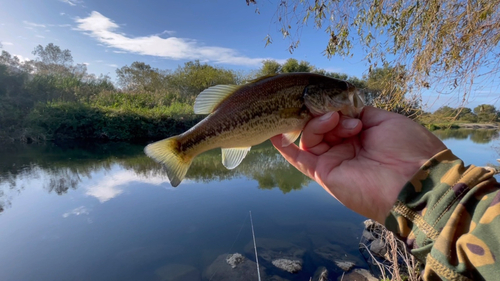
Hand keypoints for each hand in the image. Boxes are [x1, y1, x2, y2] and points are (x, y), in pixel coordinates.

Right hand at [271, 106, 446, 222]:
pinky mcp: (323, 173)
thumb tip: (343, 108)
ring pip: (311, 135)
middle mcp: (346, 148)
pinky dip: (285, 147)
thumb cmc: (408, 150)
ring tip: (333, 120)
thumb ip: (361, 113)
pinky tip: (274, 133)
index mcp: (363, 136)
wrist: (414, 181)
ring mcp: (334, 161)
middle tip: (337, 113)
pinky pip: (299, 159)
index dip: (334, 106)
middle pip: (322, 124)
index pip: (337, 117)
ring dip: (318, 123)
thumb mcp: (387, 121)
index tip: (337, 102)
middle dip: (326, 113)